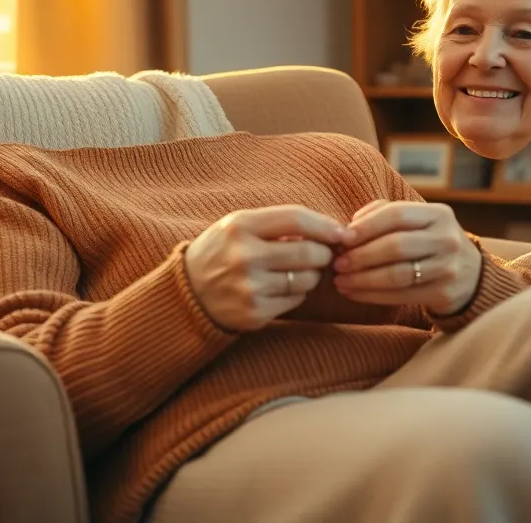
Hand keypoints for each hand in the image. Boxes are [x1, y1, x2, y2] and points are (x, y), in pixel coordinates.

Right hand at [185, 205, 347, 331]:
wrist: (189, 291)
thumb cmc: (222, 251)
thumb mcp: (239, 225)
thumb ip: (279, 223)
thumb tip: (329, 229)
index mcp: (240, 226)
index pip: (296, 219)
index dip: (325, 224)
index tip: (341, 231)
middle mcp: (244, 256)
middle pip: (308, 252)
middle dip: (324, 253)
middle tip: (324, 253)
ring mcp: (249, 287)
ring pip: (306, 279)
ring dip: (313, 274)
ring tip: (301, 270)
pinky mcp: (255, 313)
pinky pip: (295, 300)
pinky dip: (298, 292)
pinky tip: (284, 286)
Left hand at [331, 200, 480, 315]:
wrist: (470, 275)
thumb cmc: (428, 242)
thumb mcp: (416, 221)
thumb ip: (382, 214)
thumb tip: (348, 227)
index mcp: (438, 214)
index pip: (396, 214)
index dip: (366, 226)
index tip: (341, 238)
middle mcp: (447, 238)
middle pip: (396, 246)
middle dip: (361, 256)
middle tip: (337, 263)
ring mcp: (448, 267)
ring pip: (397, 274)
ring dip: (363, 279)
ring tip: (341, 281)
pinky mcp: (444, 293)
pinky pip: (402, 295)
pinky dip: (373, 296)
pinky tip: (354, 294)